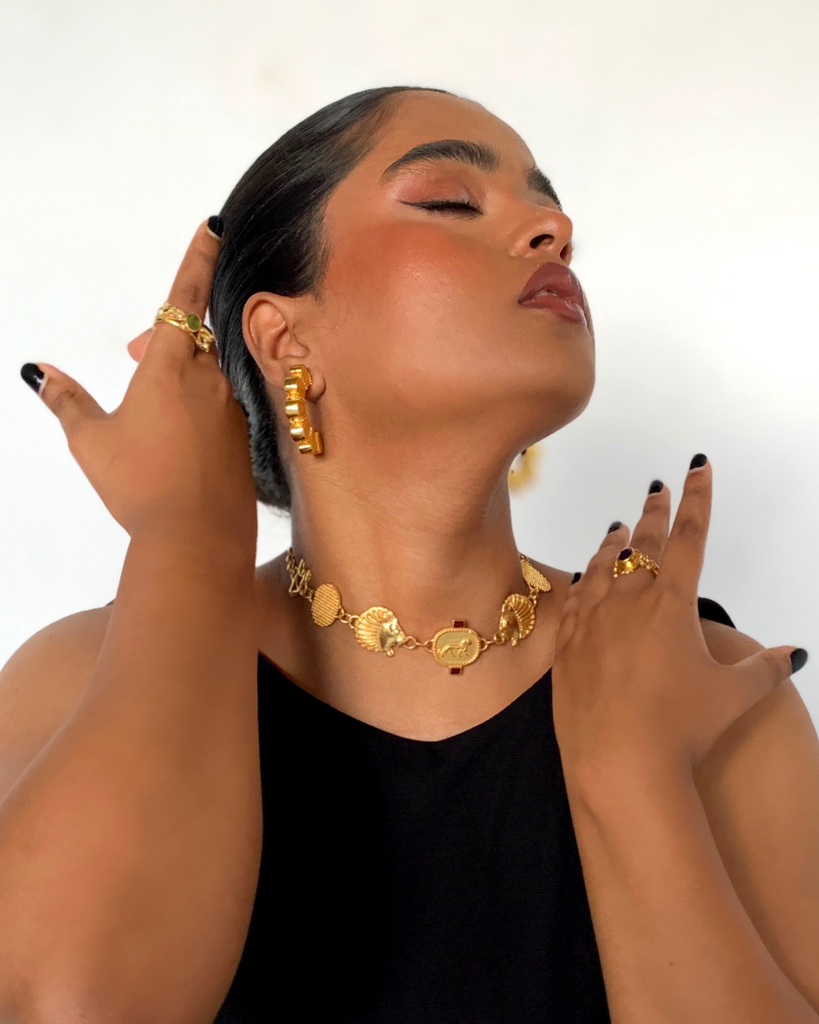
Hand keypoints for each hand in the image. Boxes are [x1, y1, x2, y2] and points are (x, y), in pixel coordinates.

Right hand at [25, 221, 256, 547]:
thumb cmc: (139, 486)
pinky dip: (199, 410)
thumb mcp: (90, 441)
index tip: (212, 226)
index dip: (198, 258)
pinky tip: (179, 448)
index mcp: (168, 368)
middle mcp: (208, 380)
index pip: (185, 298)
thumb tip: (39, 370)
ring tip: (152, 417)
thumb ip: (66, 400)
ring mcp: (232, 409)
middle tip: (131, 357)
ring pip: (206, 376)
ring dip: (180, 378)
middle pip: (191, 340)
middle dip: (163, 340)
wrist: (198, 538)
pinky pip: (221, 408)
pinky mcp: (244, 437)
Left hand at [551, 456, 804, 779]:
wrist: (618, 762)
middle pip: (644, 545)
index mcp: (672, 604)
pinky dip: (583, 579)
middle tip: (658, 488)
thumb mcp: (733, 696)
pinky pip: (574, 599)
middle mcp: (628, 602)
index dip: (697, 499)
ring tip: (619, 527)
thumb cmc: (681, 728)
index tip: (697, 467)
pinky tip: (583, 575)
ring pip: (602, 567)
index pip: (690, 537)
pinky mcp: (567, 644)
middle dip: (656, 513)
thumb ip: (765, 669)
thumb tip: (795, 653)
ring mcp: (592, 621)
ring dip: (614, 543)